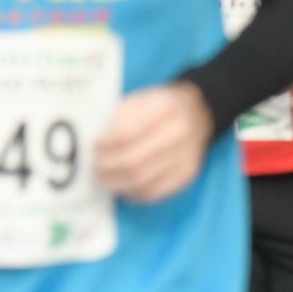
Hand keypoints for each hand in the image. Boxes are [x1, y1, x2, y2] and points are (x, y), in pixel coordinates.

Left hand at [93, 79, 212, 202]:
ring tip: (104, 178)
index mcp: (165, 107)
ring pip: (141, 181)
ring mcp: (185, 156)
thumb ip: (118, 116)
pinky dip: (132, 193)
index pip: (126, 133)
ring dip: (116, 183)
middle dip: (107, 167)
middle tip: (95, 165)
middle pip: (133, 160)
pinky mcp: (186, 175)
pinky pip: (153, 192)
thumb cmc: (161, 107)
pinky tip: (123, 185)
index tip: (95, 145)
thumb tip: (97, 142)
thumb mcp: (140, 99)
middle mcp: (179, 132)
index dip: (105, 144)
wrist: (197, 114)